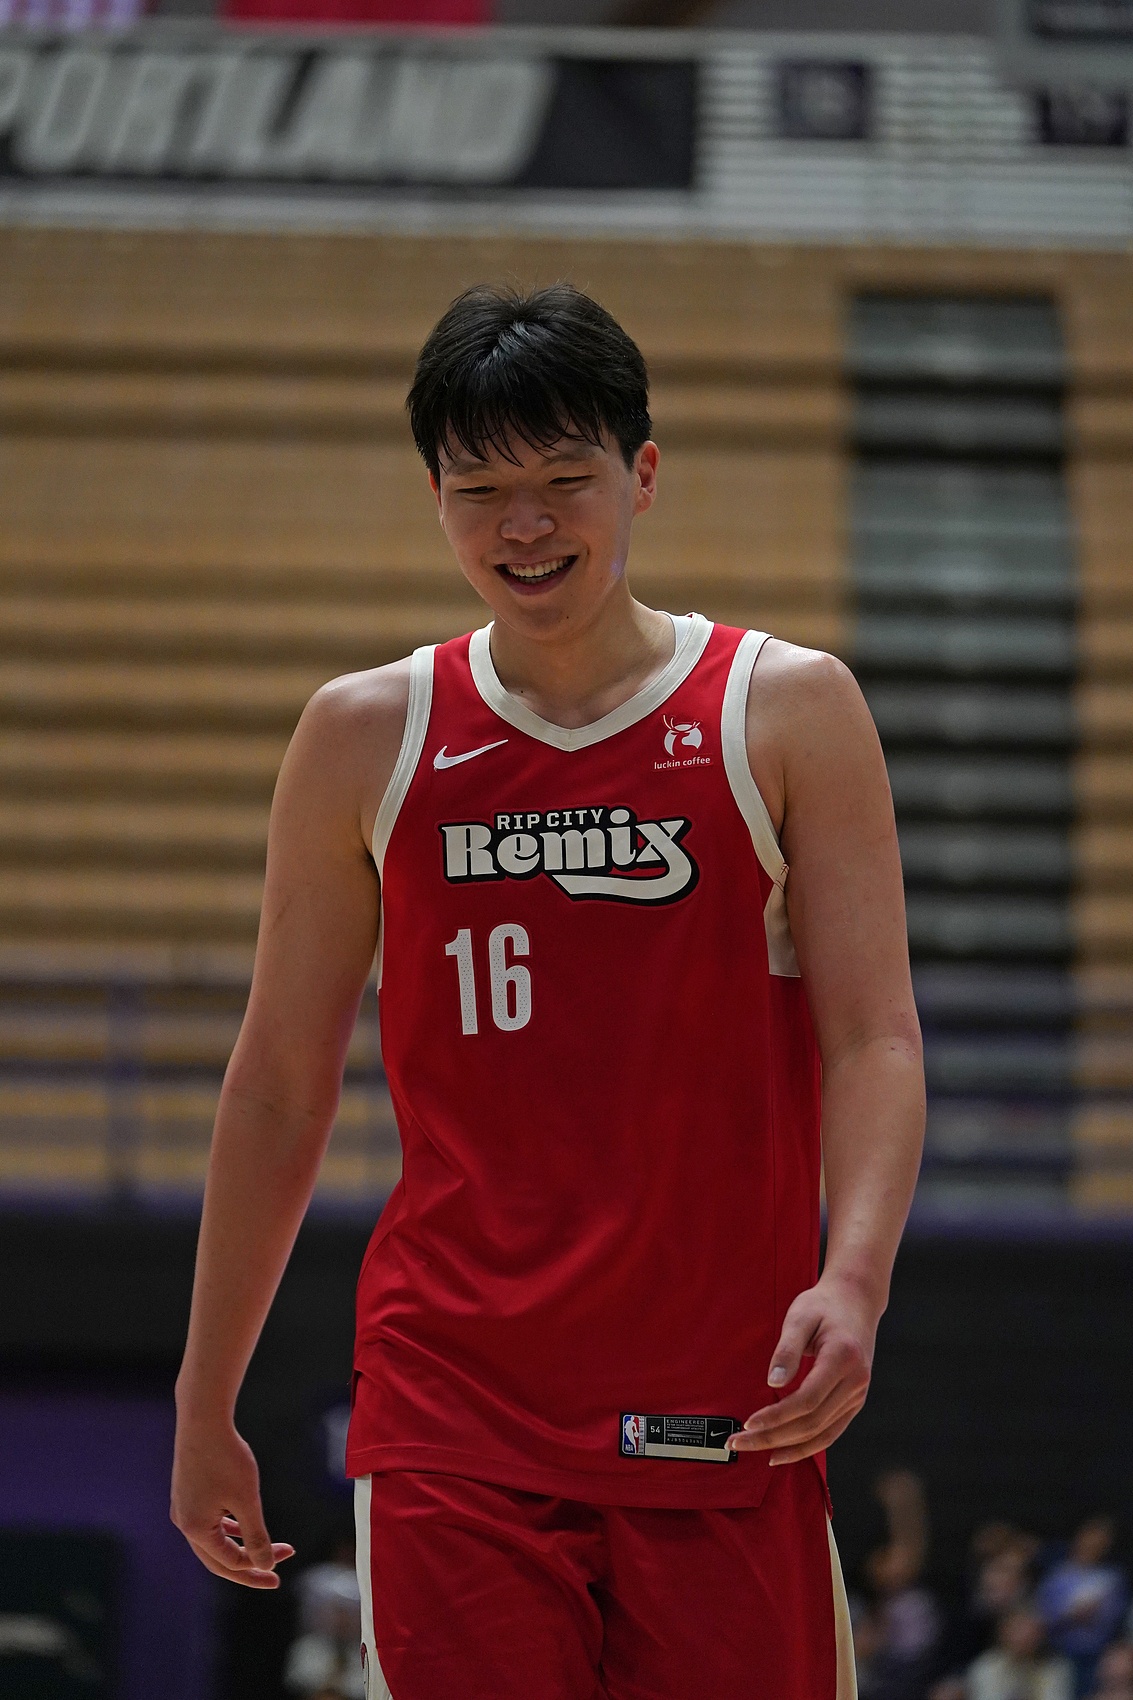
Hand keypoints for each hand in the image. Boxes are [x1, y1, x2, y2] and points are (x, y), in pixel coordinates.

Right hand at [171, 1413, 293, 1587]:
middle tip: (275, 1576)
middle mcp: (184, 1523)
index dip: (259, 1567)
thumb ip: (256, 1536)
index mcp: (196, 1530)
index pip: (230, 1562)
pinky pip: (208, 1523)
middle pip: (218, 1560)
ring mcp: (182, 1509)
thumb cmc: (226, 1458)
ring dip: (239, 1547)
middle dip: (249, 1566)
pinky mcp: (187, 1494)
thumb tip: (265, 1566)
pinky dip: (227, 1529)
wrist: (203, 1420)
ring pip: (212, 1542)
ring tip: (266, 1551)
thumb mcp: (247, 1500)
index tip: (285, 1561)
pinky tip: (242, 1525)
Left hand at [728, 1274, 875, 1464]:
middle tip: (737, 1442)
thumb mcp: (800, 1316)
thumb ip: (786, 1349)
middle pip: (812, 1423)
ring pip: (822, 1434)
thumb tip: (772, 1383)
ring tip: (753, 1450)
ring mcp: (858, 1395)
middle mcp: (856, 1381)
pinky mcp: (854, 1402)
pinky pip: (830, 1432)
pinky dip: (806, 1447)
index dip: (776, 1417)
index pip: (807, 1400)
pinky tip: (782, 1452)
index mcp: (844, 1358)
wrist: (856, 1301)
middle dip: (773, 1437)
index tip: (748, 1423)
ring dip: (787, 1448)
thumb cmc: (823, 1305)